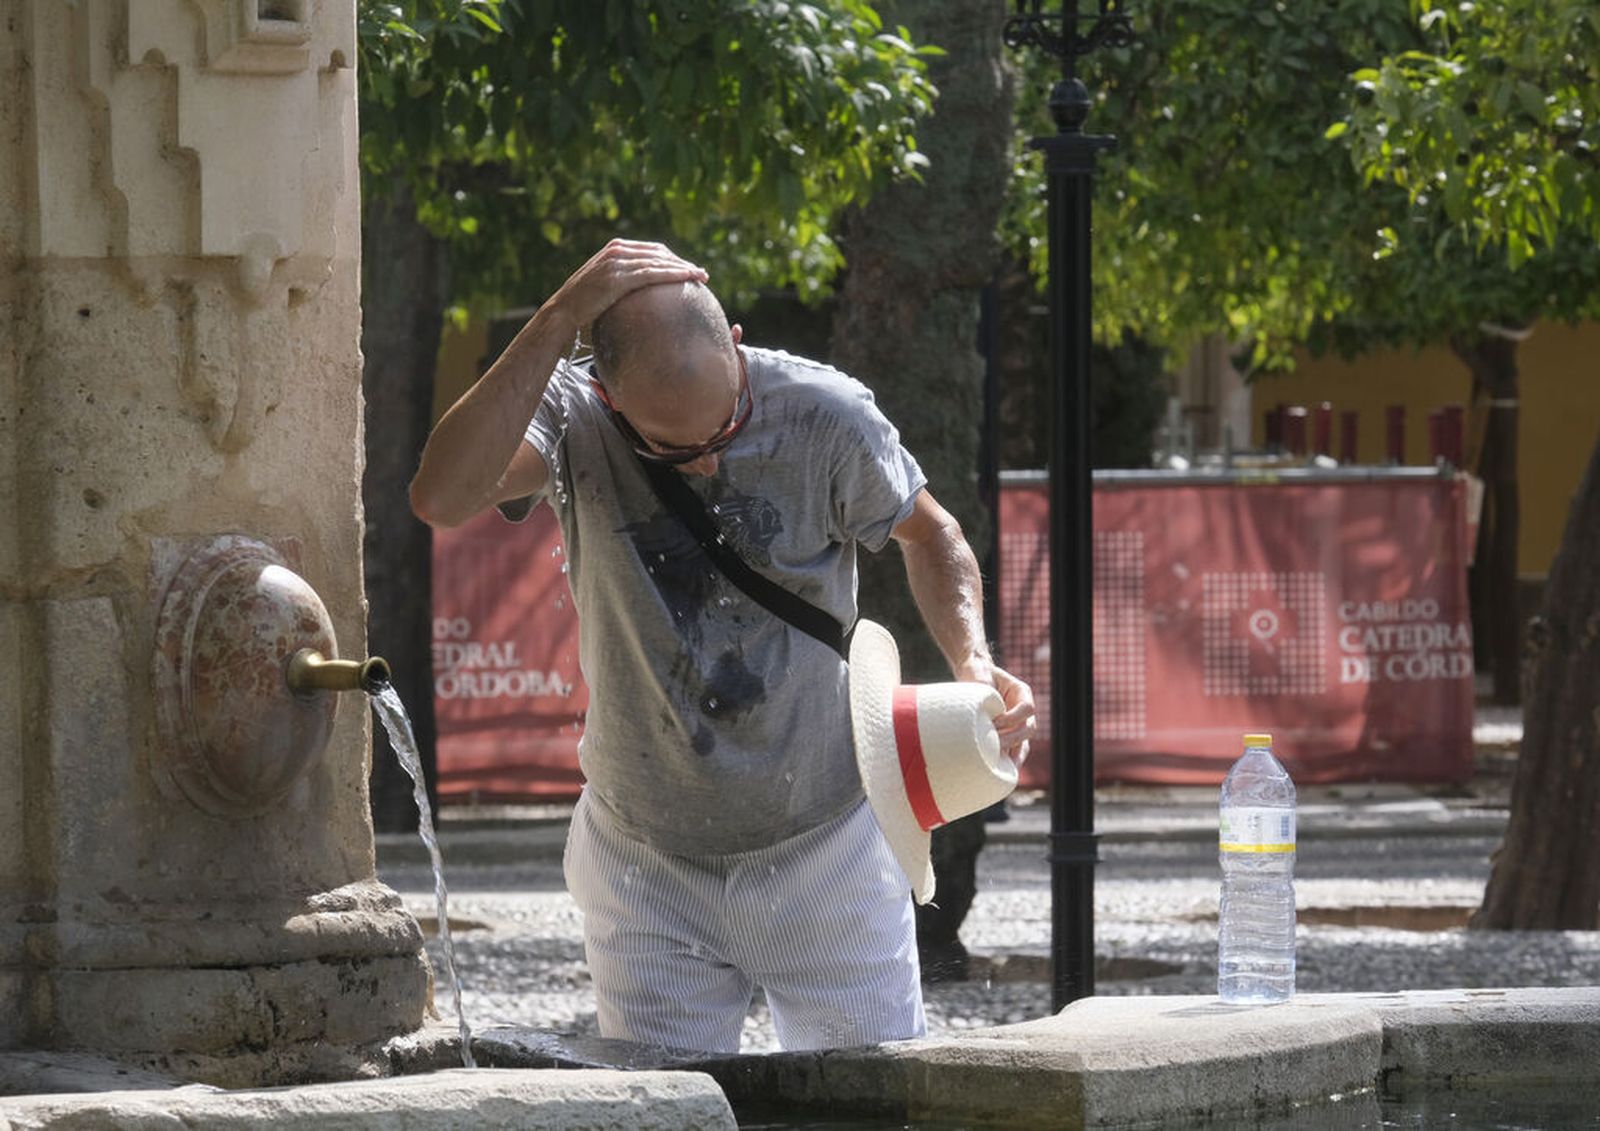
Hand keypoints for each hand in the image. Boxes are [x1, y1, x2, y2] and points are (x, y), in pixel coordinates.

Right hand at [544, 239, 707, 334]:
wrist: (562, 313)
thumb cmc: (584, 306)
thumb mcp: (605, 286)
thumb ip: (623, 280)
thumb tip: (643, 293)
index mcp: (615, 248)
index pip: (653, 250)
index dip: (674, 259)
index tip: (689, 270)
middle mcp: (617, 250)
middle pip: (660, 253)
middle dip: (683, 263)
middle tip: (701, 274)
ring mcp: (617, 262)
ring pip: (659, 262)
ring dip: (684, 269)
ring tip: (702, 277)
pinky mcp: (618, 278)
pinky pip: (653, 274)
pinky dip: (673, 275)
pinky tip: (688, 279)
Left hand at [954, 656, 1036, 767]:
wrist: (974, 676)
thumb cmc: (978, 675)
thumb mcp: (981, 679)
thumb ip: (984, 692)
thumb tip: (984, 717)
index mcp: (1022, 692)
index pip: (1027, 709)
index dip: (1013, 718)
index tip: (995, 722)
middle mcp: (1024, 709)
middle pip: (1029, 728)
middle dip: (1012, 738)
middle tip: (994, 745)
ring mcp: (1018, 723)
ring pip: (1024, 743)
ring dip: (1013, 754)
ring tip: (1000, 764)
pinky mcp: (1009, 735)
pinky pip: (1015, 751)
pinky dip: (1009, 761)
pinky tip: (1002, 772)